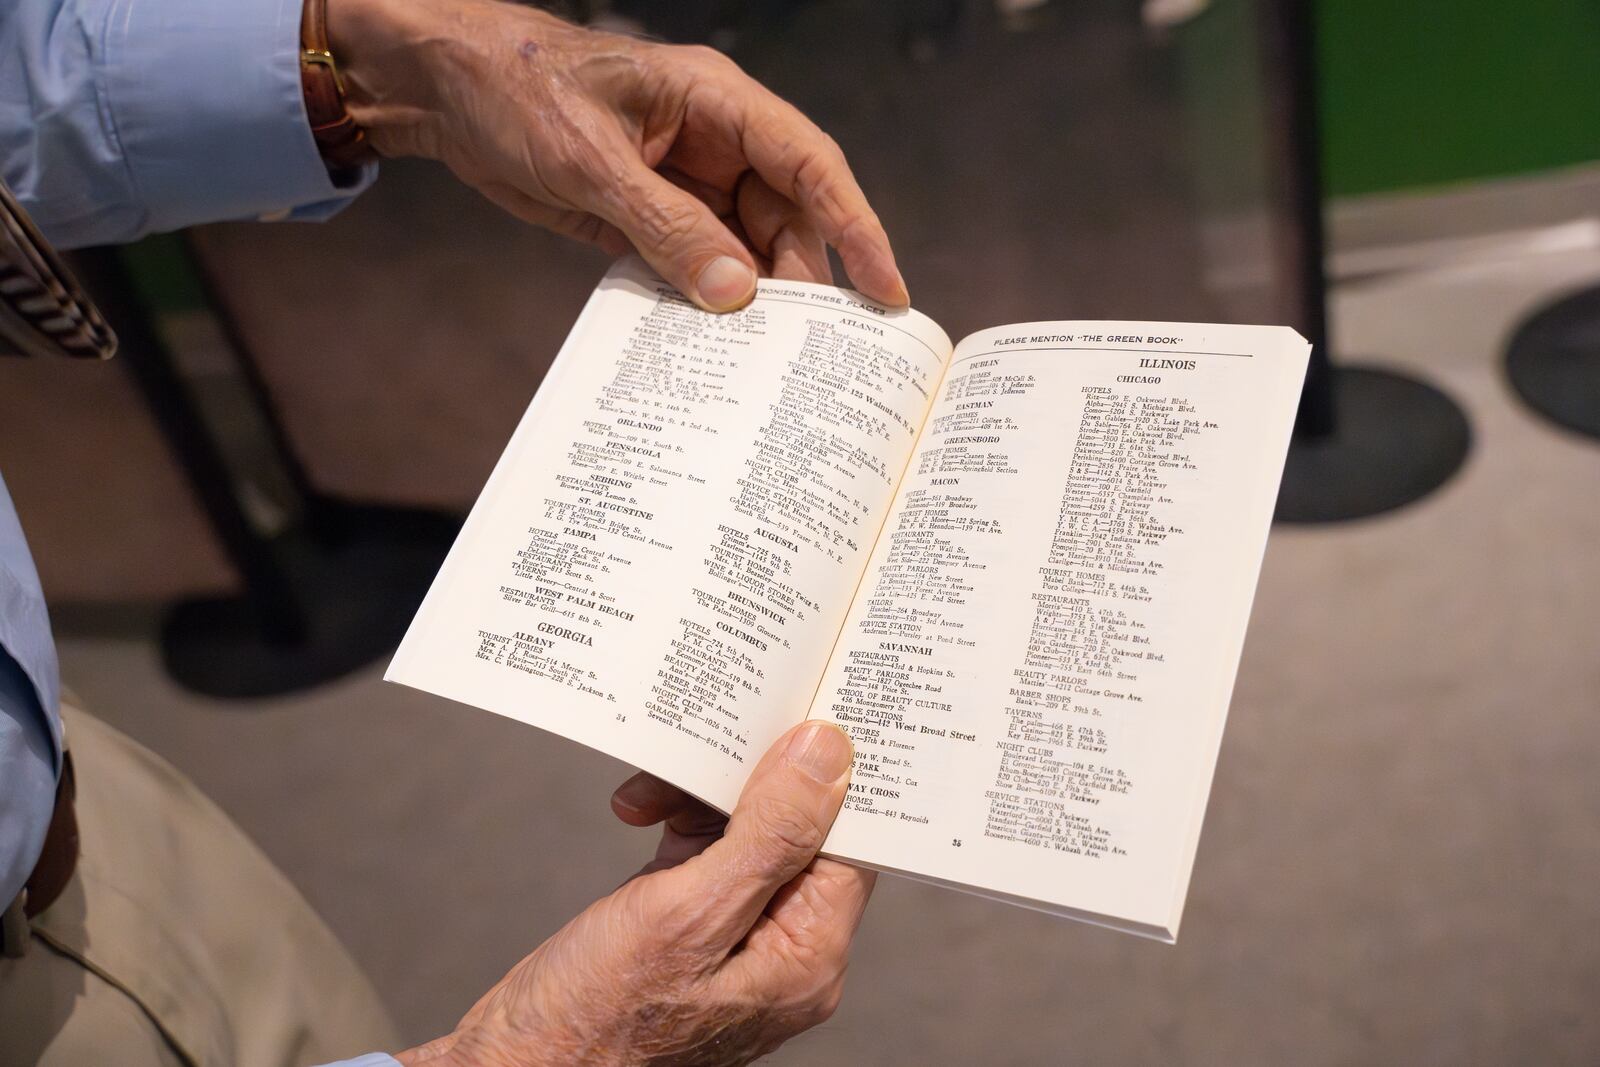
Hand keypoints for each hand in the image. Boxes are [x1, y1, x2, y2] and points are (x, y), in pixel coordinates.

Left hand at [328, 0, 907, 311]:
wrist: (443, 90)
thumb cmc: (517, 89)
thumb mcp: (591, 162)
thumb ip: (666, 228)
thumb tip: (735, 293)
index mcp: (716, 102)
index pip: (809, 165)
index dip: (855, 227)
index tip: (884, 288)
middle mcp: (713, 142)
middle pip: (785, 218)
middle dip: (798, 280)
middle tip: (804, 350)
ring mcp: (683, 182)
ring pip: (744, 249)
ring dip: (749, 299)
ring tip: (757, 358)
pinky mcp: (649, 216)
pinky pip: (694, 264)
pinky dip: (702, 302)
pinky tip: (705, 344)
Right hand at [392, 721, 875, 1065]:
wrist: (517, 1065)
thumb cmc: (593, 1018)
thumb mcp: (685, 914)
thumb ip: (766, 835)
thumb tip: (827, 754)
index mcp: (806, 956)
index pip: (853, 840)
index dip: (833, 774)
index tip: (808, 710)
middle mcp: (784, 947)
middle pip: (798, 827)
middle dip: (748, 776)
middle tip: (710, 738)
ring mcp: (738, 934)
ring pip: (747, 828)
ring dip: (700, 795)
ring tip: (652, 791)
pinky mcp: (694, 924)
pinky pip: (707, 847)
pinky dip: (676, 819)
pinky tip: (640, 810)